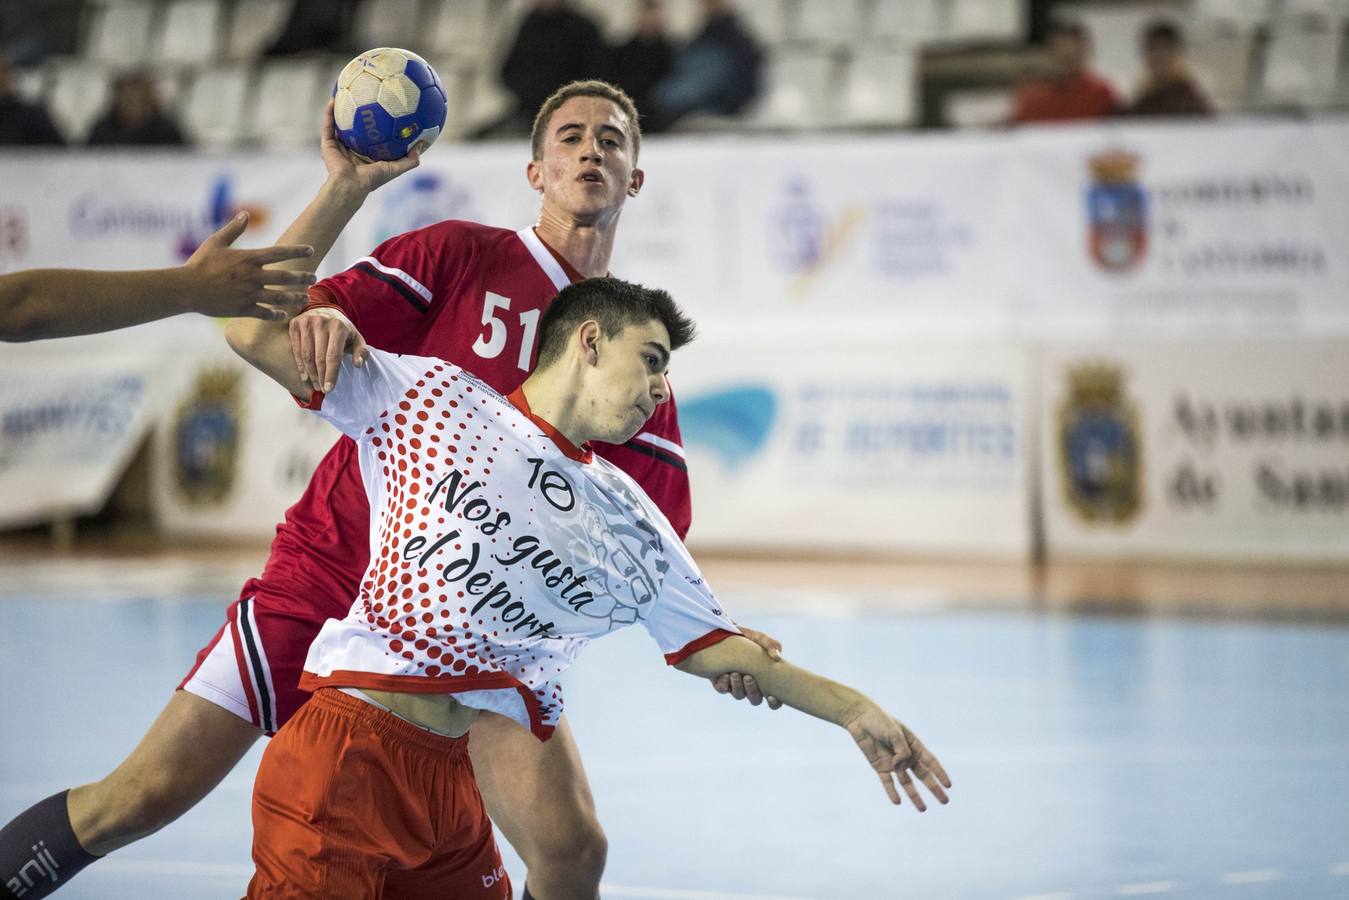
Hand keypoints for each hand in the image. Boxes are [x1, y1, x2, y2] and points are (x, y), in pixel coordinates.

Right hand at [184, 212, 315, 318]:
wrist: (186, 288)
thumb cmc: (199, 263)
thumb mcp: (216, 242)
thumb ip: (234, 229)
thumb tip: (246, 213)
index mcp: (248, 258)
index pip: (279, 253)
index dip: (297, 251)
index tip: (311, 250)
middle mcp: (253, 276)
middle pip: (285, 276)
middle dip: (302, 277)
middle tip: (314, 277)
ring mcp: (249, 294)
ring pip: (280, 297)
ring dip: (294, 297)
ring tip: (304, 297)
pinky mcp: (243, 309)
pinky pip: (265, 313)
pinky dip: (276, 314)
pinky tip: (284, 314)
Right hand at [289, 306, 367, 392]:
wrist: (324, 310)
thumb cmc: (342, 329)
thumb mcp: (355, 337)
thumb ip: (361, 351)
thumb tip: (358, 364)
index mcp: (338, 327)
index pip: (334, 355)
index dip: (331, 374)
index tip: (329, 389)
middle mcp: (321, 322)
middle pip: (319, 357)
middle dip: (321, 376)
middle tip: (322, 390)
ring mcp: (307, 322)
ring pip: (306, 355)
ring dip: (310, 373)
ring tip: (315, 385)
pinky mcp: (295, 324)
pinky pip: (296, 349)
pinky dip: (300, 365)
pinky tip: (305, 376)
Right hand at [320, 98, 424, 195]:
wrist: (350, 185)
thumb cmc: (372, 179)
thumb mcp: (395, 168)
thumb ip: (410, 159)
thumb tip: (422, 144)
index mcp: (367, 155)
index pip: (372, 137)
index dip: (378, 124)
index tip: (384, 109)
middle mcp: (353, 149)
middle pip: (355, 128)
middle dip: (358, 113)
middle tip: (364, 95)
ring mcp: (339, 146)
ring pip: (339, 124)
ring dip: (340, 109)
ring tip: (344, 92)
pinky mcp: (327, 144)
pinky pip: (328, 125)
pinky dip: (329, 113)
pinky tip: (334, 98)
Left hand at [711, 624, 782, 708]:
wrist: (722, 633)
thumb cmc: (745, 638)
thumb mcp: (758, 638)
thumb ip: (770, 644)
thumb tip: (776, 656)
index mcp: (764, 679)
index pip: (773, 699)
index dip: (774, 703)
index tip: (771, 696)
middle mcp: (750, 686)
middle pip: (755, 699)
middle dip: (752, 691)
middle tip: (748, 677)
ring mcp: (735, 685)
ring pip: (739, 695)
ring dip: (738, 686)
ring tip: (735, 673)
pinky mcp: (720, 682)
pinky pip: (723, 689)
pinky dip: (724, 684)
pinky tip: (725, 674)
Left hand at [844, 703, 950, 810]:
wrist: (860, 718)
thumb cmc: (880, 721)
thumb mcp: (894, 733)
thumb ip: (901, 751)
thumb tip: (900, 767)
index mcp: (913, 745)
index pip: (930, 761)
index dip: (940, 773)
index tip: (949, 785)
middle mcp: (906, 756)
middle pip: (923, 775)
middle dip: (933, 788)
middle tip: (945, 801)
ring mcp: (893, 763)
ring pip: (906, 783)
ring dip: (914, 796)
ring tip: (923, 809)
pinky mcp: (880, 767)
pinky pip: (887, 782)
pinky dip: (892, 792)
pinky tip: (897, 802)